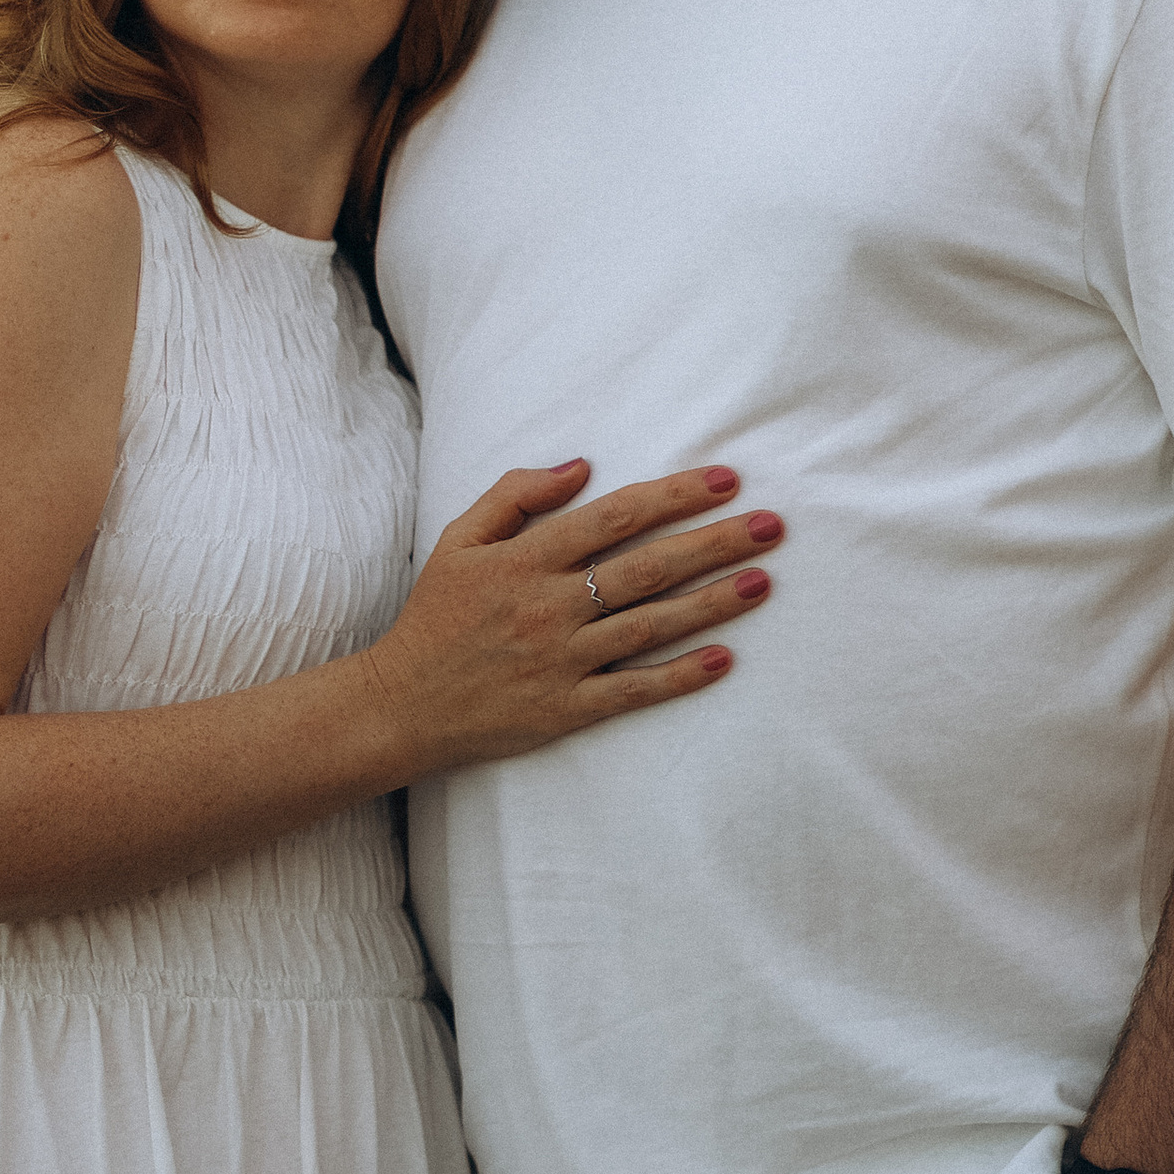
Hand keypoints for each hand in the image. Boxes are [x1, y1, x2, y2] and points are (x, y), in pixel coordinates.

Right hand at [366, 459, 781, 782]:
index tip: (726, 480)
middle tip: (773, 526)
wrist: (400, 704)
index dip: (674, 496)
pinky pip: (633, 691)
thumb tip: (580, 465)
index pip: (615, 517)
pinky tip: (722, 659)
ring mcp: (562, 660)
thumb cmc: (434, 617)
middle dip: (715, 542)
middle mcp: (550, 607)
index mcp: (526, 560)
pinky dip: (679, 677)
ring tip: (763, 581)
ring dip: (712, 603)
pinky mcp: (567, 708)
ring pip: (651, 625)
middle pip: (648, 567)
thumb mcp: (457, 541)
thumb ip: (514, 496)